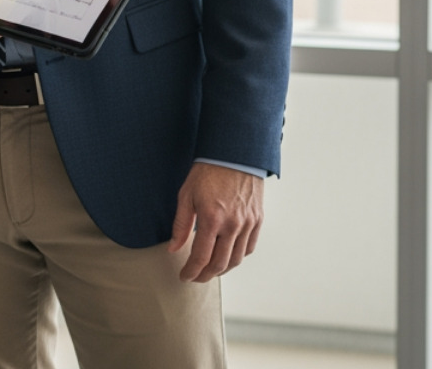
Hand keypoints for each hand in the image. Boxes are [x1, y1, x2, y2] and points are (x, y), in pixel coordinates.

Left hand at [168, 163, 263, 282]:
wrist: (234, 154)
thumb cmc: (208, 171)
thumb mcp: (187, 195)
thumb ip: (181, 225)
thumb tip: (173, 248)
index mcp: (212, 219)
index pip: (201, 257)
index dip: (191, 271)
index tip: (184, 276)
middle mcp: (232, 225)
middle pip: (220, 264)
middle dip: (205, 275)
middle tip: (195, 277)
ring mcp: (247, 223)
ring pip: (236, 259)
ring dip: (222, 269)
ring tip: (210, 270)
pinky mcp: (257, 220)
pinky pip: (249, 247)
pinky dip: (238, 257)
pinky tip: (227, 256)